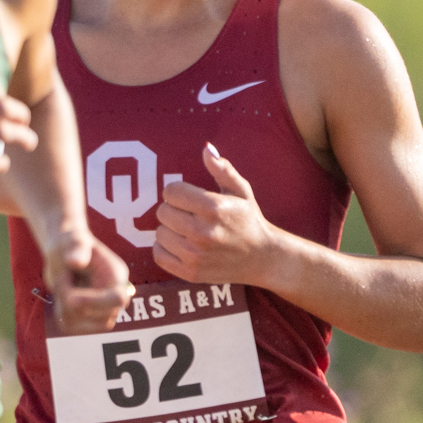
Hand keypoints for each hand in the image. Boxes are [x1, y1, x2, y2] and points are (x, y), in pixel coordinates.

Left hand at [44, 225, 134, 334]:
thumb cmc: (69, 244)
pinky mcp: (89, 320)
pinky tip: (60, 297)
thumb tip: (74, 262)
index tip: (70, 296)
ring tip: (62, 285)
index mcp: (117, 276)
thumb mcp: (71, 240)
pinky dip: (60, 314)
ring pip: (86, 327)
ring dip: (65, 308)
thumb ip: (76, 248)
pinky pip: (72, 328)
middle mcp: (115, 296)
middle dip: (73, 302)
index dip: (95, 302)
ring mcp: (104, 311)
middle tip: (61, 277)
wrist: (63, 253)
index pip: (118, 299)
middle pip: (102, 319)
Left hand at [155, 143, 278, 285]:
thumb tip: (206, 149)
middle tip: (192, 217)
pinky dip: (166, 250)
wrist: (264, 259)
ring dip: (170, 231)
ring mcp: (195, 255)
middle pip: (162, 212)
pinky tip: (183, 246)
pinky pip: (158, 255)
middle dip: (175, 211)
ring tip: (190, 232)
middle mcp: (203, 232)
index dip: (179, 193)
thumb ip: (222, 169)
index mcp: (214, 208)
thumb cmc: (248, 221)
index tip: (191, 200)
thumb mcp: (241, 191)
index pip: (170, 192)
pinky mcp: (190, 273)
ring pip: (159, 233)